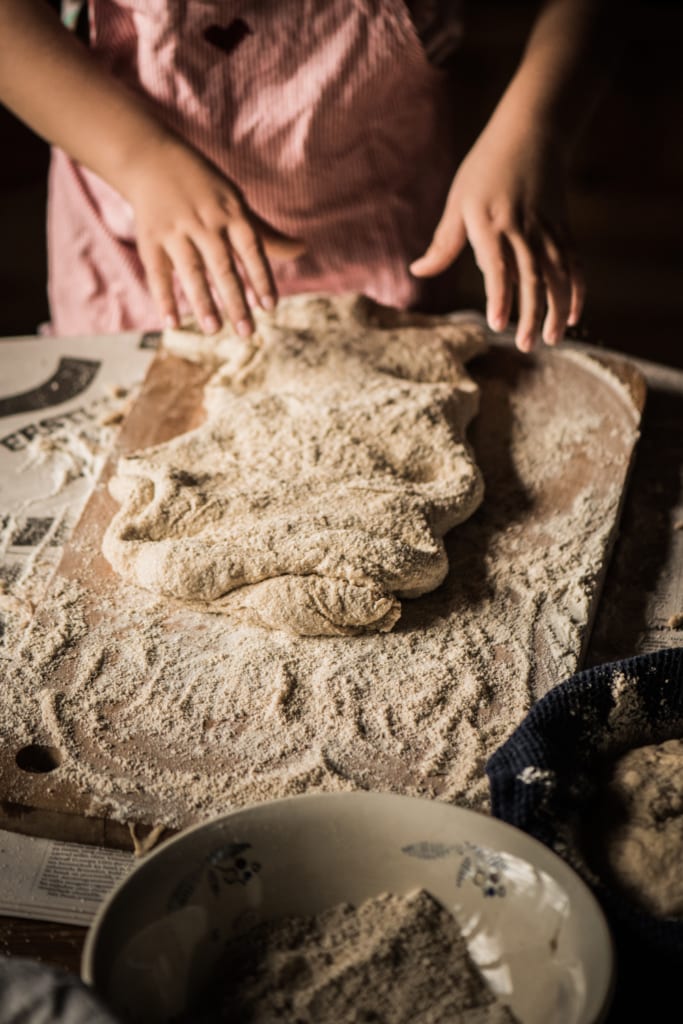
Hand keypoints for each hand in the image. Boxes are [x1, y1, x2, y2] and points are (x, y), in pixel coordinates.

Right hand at [126, 137, 303, 334]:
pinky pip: (158, 273)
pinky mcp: (150, 239)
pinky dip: (164, 299)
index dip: (262, 278)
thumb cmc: (204, 189)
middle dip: (235, 301)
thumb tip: (303, 250)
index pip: (252, 250)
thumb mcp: (237, 205)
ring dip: (202, 302)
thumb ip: (266, 235)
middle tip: (247, 333)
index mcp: (231, 213)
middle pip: (223, 267)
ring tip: (213, 330)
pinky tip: (172, 325)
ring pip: (191, 271)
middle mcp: (205, 223)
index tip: (270, 307)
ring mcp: (176, 231)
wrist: (151, 159)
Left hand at [410, 126, 584, 351]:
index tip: (497, 325)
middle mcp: (522, 230)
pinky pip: (574, 264)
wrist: (532, 132)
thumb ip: (443, 242)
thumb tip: (418, 271)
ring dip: (556, 310)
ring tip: (551, 339)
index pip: (497, 268)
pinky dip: (576, 291)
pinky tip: (573, 316)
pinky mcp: (564, 229)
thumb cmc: (485, 169)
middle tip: (525, 346)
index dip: (499, 297)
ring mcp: (547, 230)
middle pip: (531, 278)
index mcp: (491, 224)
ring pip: (558, 276)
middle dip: (530, 315)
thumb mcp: (458, 201)